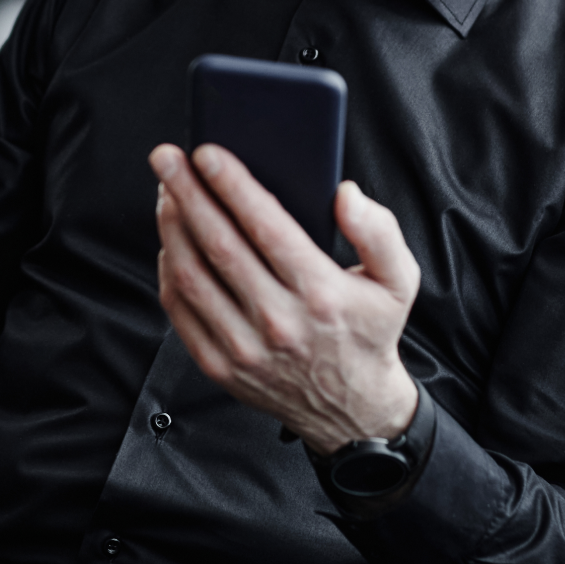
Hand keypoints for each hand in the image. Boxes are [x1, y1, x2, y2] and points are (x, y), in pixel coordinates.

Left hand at [150, 143, 420, 453]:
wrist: (353, 411)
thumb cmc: (369, 333)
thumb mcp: (398, 281)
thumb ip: (379, 231)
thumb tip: (345, 194)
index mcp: (322, 294)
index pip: (267, 228)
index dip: (233, 185)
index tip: (208, 152)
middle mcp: (279, 322)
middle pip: (220, 245)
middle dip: (187, 193)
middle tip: (167, 158)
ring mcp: (244, 348)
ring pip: (193, 275)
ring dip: (172, 227)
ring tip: (166, 192)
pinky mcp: (220, 367)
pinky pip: (182, 310)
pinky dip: (170, 270)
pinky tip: (171, 240)